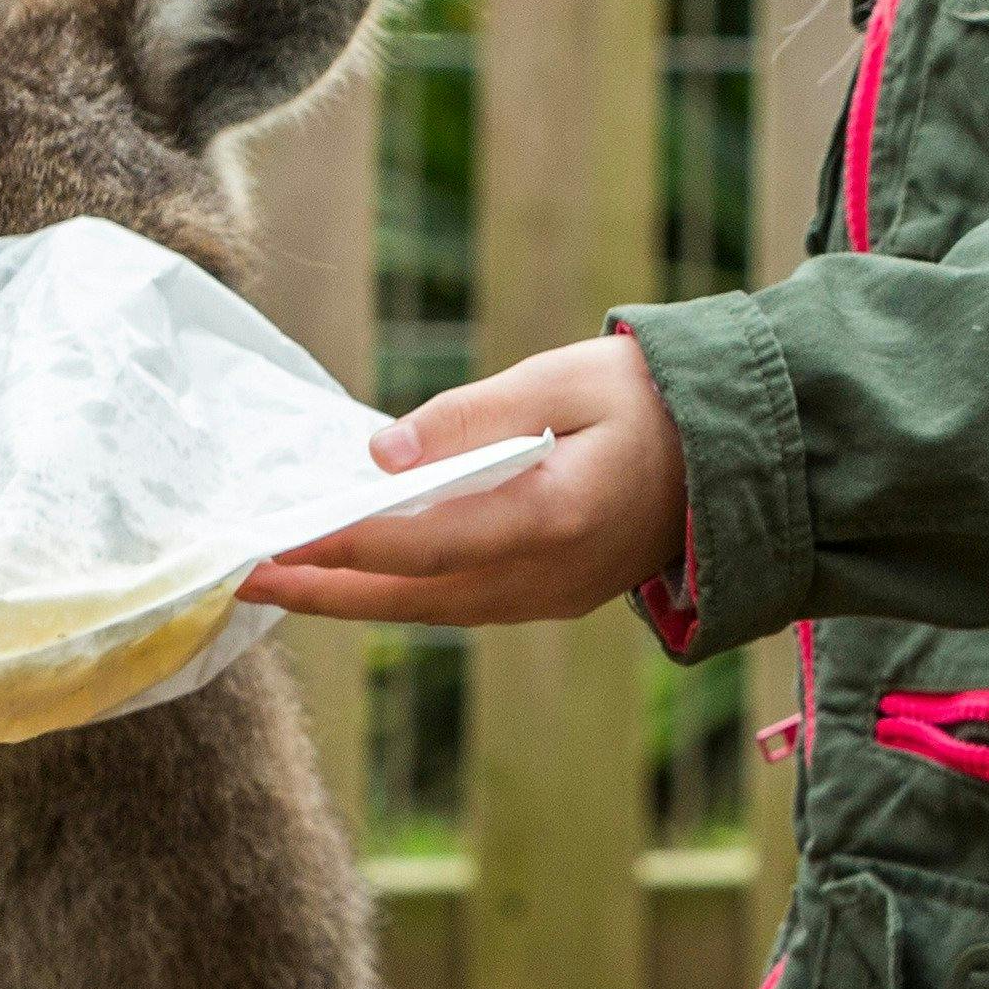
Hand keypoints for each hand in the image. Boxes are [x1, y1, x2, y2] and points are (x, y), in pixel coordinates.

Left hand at [238, 334, 690, 629]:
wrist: (745, 452)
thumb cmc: (657, 397)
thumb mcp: (567, 378)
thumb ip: (472, 416)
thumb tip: (379, 450)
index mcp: (555, 517)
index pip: (424, 541)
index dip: (345, 541)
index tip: (277, 535)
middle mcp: (550, 575)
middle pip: (414, 597)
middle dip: (325, 587)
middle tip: (244, 576)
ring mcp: (555, 596)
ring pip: (434, 611)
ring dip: (356, 597)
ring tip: (283, 580)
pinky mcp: (557, 597)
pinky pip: (463, 606)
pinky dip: (403, 594)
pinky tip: (359, 574)